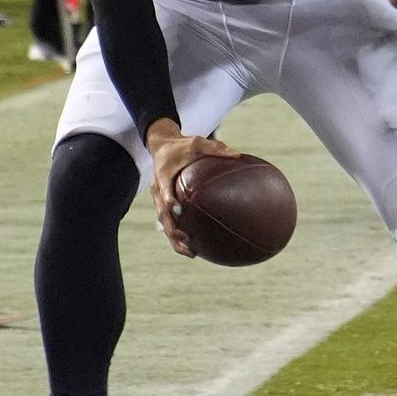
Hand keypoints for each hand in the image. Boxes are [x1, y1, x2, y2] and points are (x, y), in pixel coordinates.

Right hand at [145, 120, 240, 257]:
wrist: (162, 145)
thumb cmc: (183, 145)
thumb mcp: (198, 142)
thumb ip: (216, 148)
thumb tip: (238, 155)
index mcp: (163, 175)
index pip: (164, 190)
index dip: (169, 200)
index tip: (178, 209)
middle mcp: (158, 190)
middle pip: (162, 214)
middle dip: (172, 230)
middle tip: (187, 240)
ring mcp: (160, 198)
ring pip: (165, 223)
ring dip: (175, 239)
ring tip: (191, 253)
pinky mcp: (164, 203)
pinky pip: (171, 221)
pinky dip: (180, 234)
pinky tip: (196, 246)